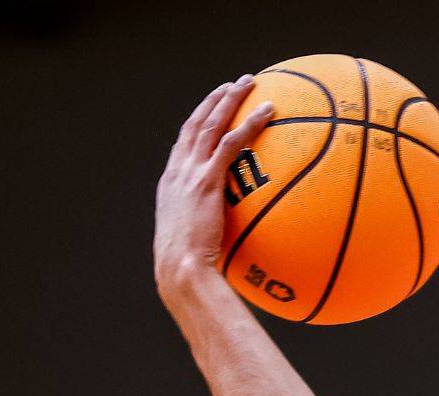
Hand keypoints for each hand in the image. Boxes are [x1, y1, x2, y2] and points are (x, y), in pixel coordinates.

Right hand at [153, 77, 275, 302]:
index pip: (184, 142)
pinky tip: (267, 111)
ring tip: (249, 83)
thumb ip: (207, 226)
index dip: (198, 121)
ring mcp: (190, 173)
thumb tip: (227, 234)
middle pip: (196, 123)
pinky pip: (232, 142)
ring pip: (211, 124)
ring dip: (230, 99)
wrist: (180, 269)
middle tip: (232, 85)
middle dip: (214, 100)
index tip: (211, 109)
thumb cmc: (188, 266)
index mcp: (171, 182)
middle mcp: (178, 171)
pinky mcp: (207, 180)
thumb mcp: (193, 240)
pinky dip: (249, 122)